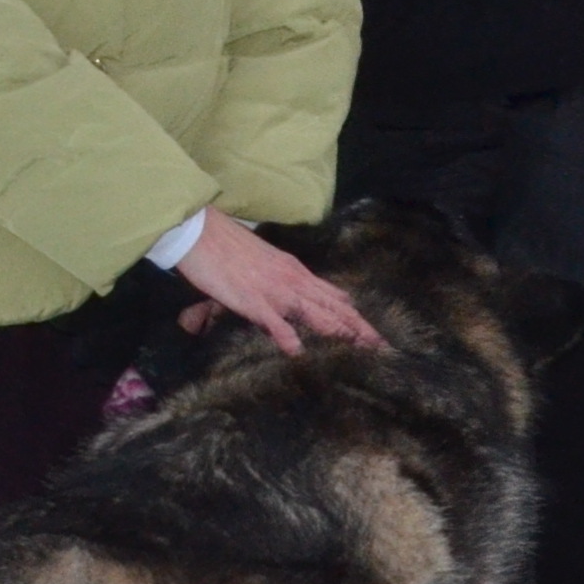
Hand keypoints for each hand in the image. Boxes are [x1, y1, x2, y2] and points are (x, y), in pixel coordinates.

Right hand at [175, 214, 381, 351]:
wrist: (202, 232)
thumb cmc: (228, 249)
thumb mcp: (265, 265)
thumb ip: (282, 283)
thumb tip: (292, 303)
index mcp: (296, 272)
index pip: (334, 296)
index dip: (355, 316)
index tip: (373, 333)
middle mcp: (293, 280)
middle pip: (334, 307)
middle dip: (359, 328)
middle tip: (381, 347)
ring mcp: (274, 290)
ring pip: (314, 312)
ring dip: (337, 330)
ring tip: (358, 347)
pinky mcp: (251, 299)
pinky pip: (273, 320)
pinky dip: (286, 336)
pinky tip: (298, 351)